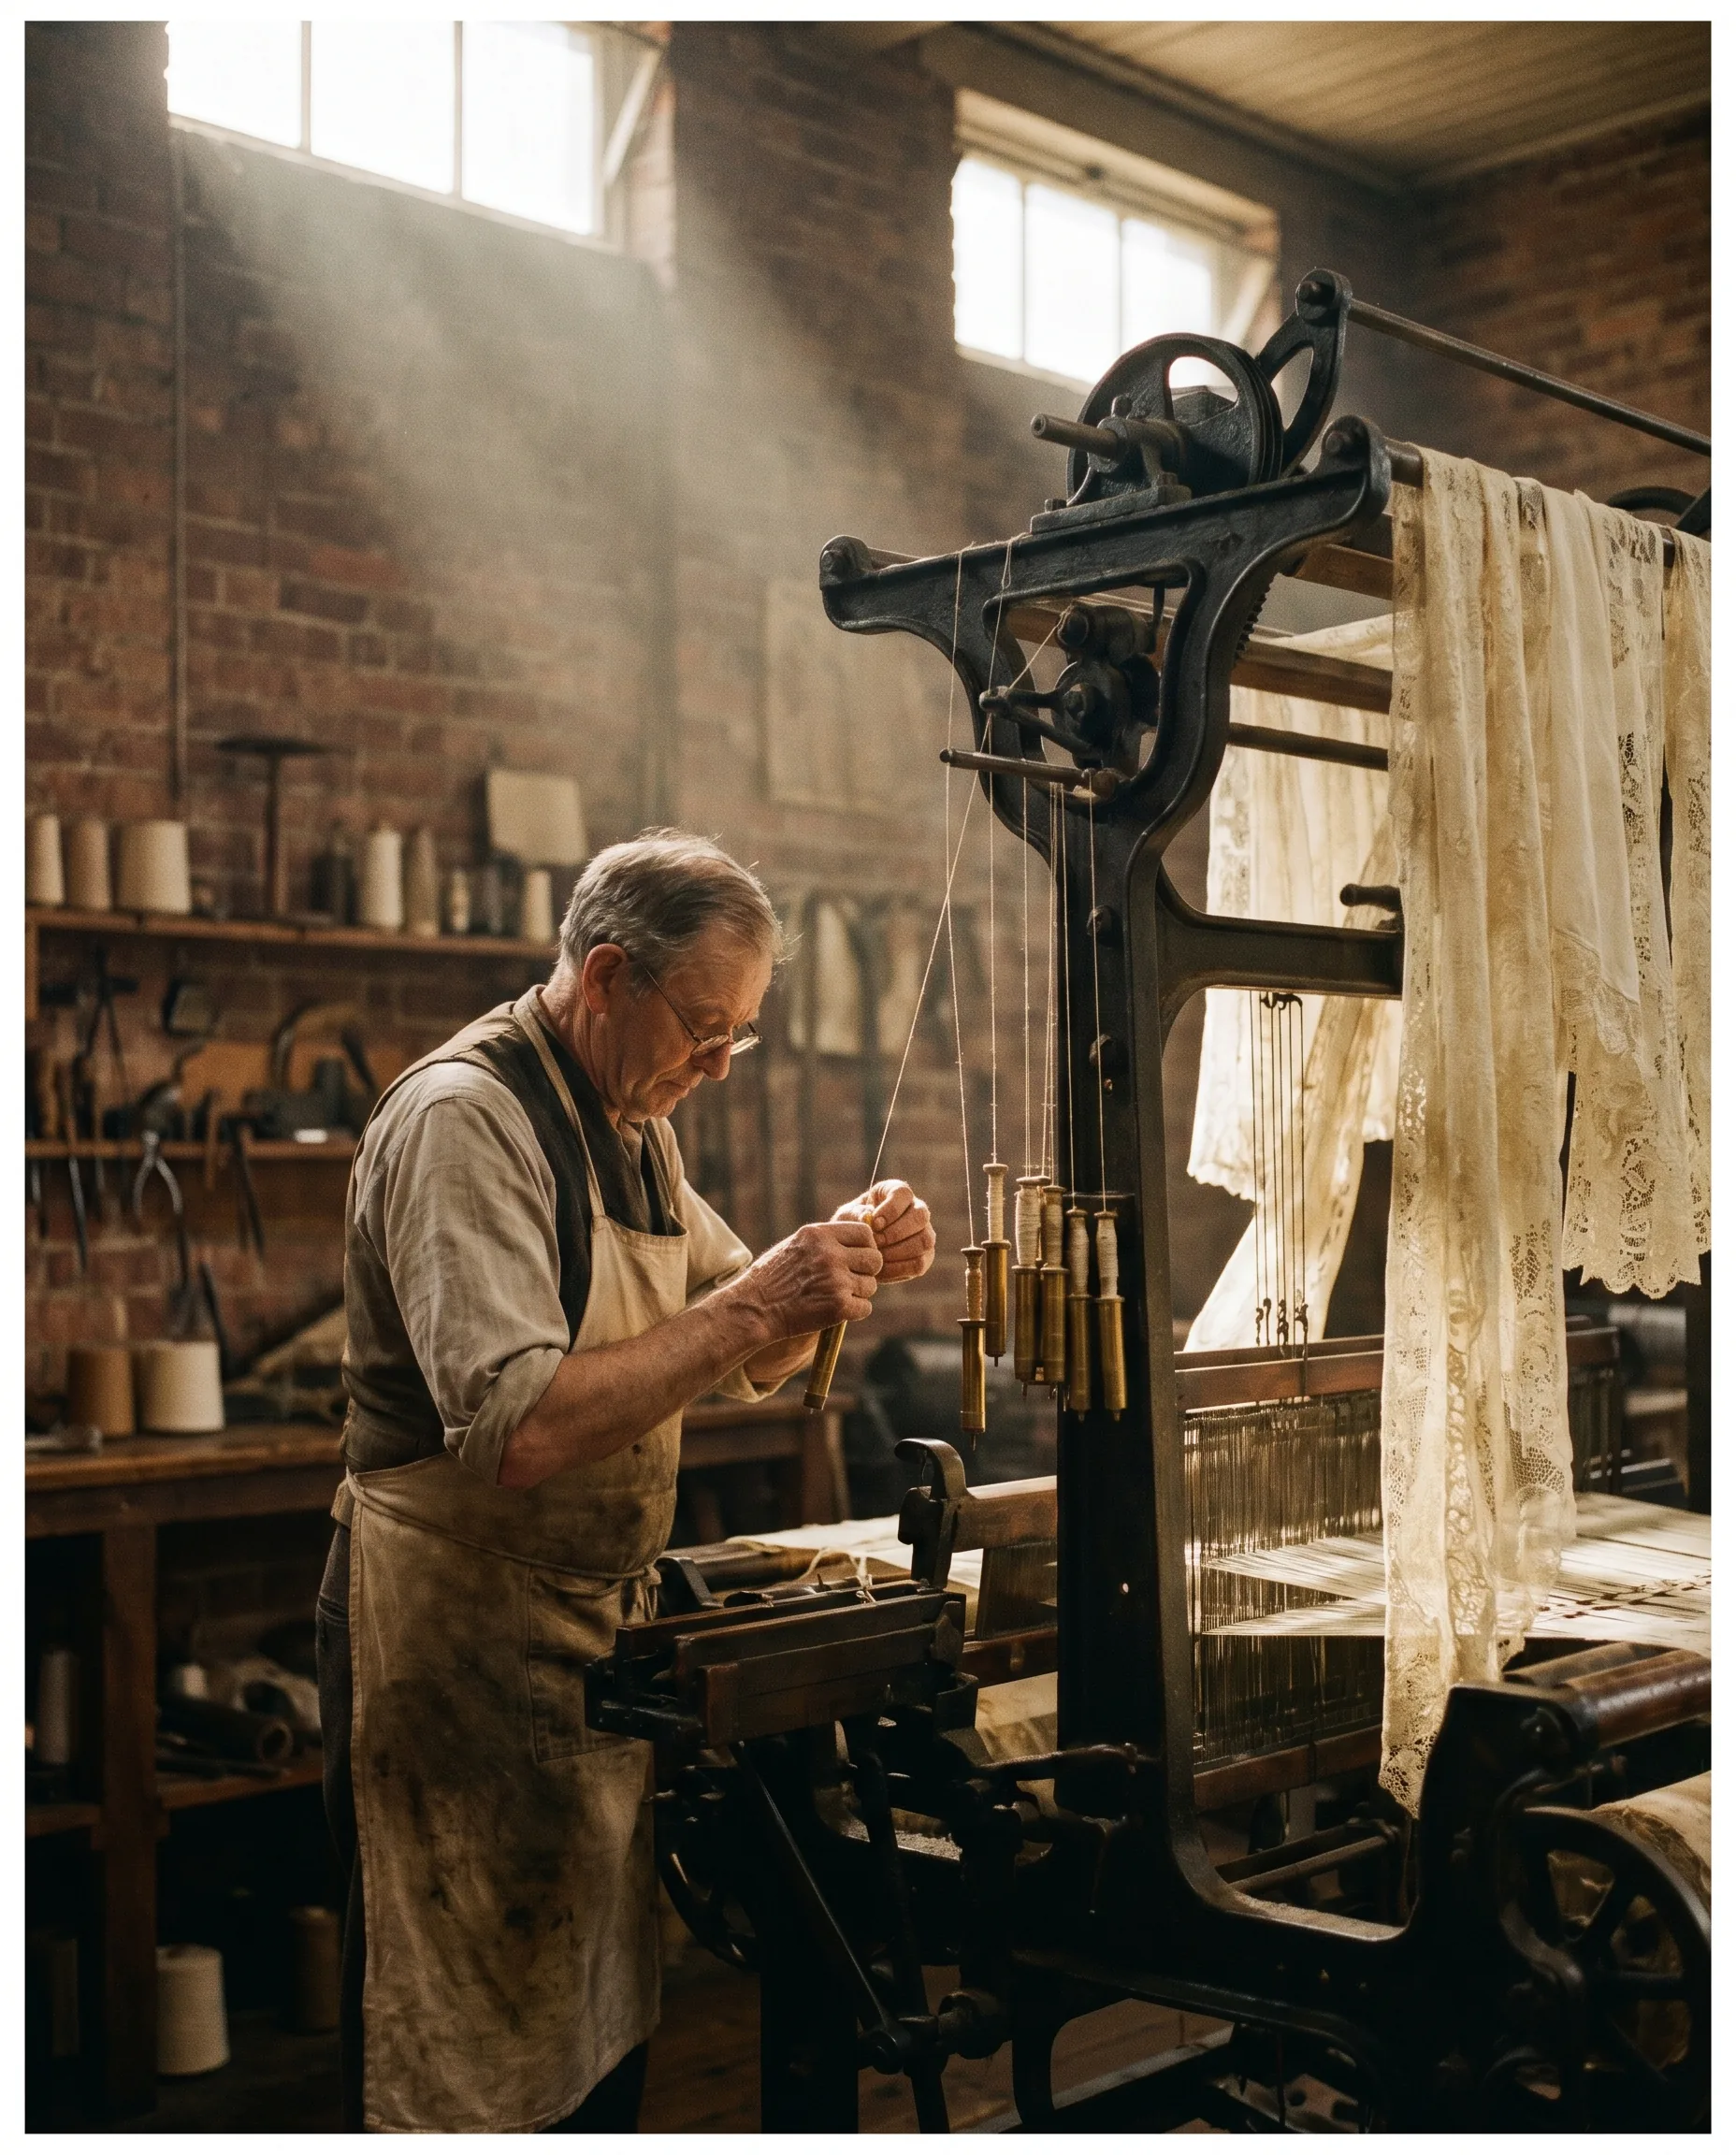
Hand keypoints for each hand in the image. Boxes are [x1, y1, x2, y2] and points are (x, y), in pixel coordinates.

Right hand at [736, 1219, 882, 1338]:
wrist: (754, 1308)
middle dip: (867, 1271)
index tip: (857, 1258)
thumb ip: (825, 1241)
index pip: (865, 1233)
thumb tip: (858, 1241)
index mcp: (819, 1234)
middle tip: (851, 1280)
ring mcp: (836, 1281)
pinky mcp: (838, 1307)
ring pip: (870, 1285)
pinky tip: (834, 1310)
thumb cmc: (772, 1278)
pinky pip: (865, 1308)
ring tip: (834, 1296)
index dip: (866, 1246)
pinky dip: (853, 1312)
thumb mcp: (796, 1245)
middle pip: (874, 1259)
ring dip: (858, 1293)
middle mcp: (830, 1254)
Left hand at [834, 1180, 935, 1283]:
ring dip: (898, 1252)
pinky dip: (898, 1268)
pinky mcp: (925, 1256)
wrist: (856, 1251)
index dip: (890, 1209)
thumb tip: (868, 1216)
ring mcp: (925, 1232)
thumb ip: (855, 1214)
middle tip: (877, 1242)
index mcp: (897, 1192)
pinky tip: (881, 1268)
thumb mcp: (847, 1217)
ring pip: (924, 1240)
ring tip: (877, 1257)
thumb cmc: (852, 1227)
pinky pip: (919, 1263)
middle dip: (896, 1232)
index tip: (874, 1224)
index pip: (903, 1193)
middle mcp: (917, 1209)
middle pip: (920, 1216)